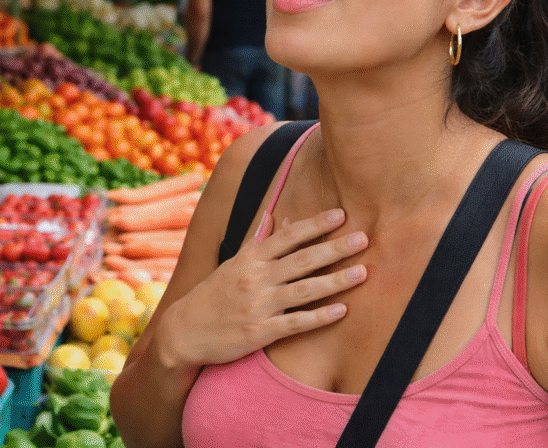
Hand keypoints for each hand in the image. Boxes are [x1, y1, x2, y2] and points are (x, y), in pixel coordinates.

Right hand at [157, 208, 367, 367]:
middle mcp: (255, 278)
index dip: (315, 225)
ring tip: (363, 273)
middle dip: (334, 248)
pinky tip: (341, 311)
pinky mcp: (259, 332)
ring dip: (335, 281)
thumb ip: (257, 241)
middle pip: (302, 260)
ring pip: (303, 290)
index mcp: (250, 259)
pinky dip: (319, 317)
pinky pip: (295, 323)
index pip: (288, 237)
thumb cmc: (212, 295)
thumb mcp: (232, 263)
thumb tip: (275, 215)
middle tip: (364, 238)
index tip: (341, 215)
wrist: (183, 332)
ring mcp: (258, 305)